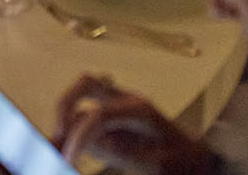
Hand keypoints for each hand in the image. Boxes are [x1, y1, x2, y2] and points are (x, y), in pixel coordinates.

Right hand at [55, 77, 215, 174]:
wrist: (194, 159)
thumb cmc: (180, 162)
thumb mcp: (155, 163)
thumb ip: (124, 153)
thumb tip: (87, 143)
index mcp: (138, 109)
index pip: (99, 114)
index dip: (79, 136)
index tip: (66, 161)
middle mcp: (124, 100)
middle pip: (86, 83)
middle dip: (64, 107)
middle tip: (54, 139)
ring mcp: (116, 106)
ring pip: (81, 94)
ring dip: (63, 116)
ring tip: (52, 147)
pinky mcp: (110, 118)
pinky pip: (83, 113)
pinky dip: (69, 127)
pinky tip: (62, 147)